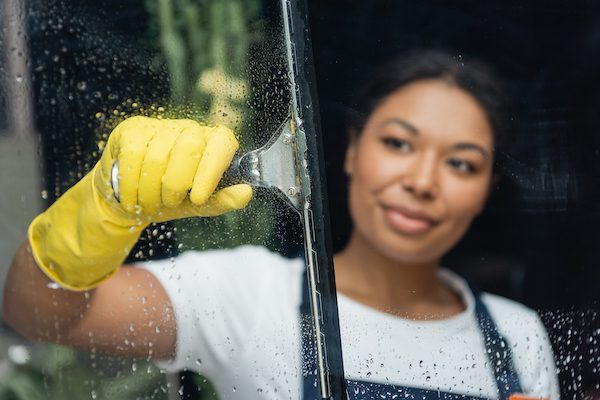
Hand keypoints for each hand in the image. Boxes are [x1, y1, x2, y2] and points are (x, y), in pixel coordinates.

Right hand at [95, 116, 251, 221]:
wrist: (131, 199)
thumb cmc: (170, 198)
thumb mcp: (199, 205)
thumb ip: (223, 200)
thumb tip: (246, 192)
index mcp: (213, 144)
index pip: (223, 143)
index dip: (211, 170)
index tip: (198, 198)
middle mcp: (190, 129)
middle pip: (189, 147)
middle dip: (175, 184)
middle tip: (169, 202)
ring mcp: (160, 127)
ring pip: (157, 156)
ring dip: (150, 191)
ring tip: (150, 202)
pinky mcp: (133, 130)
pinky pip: (133, 156)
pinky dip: (131, 185)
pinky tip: (132, 196)